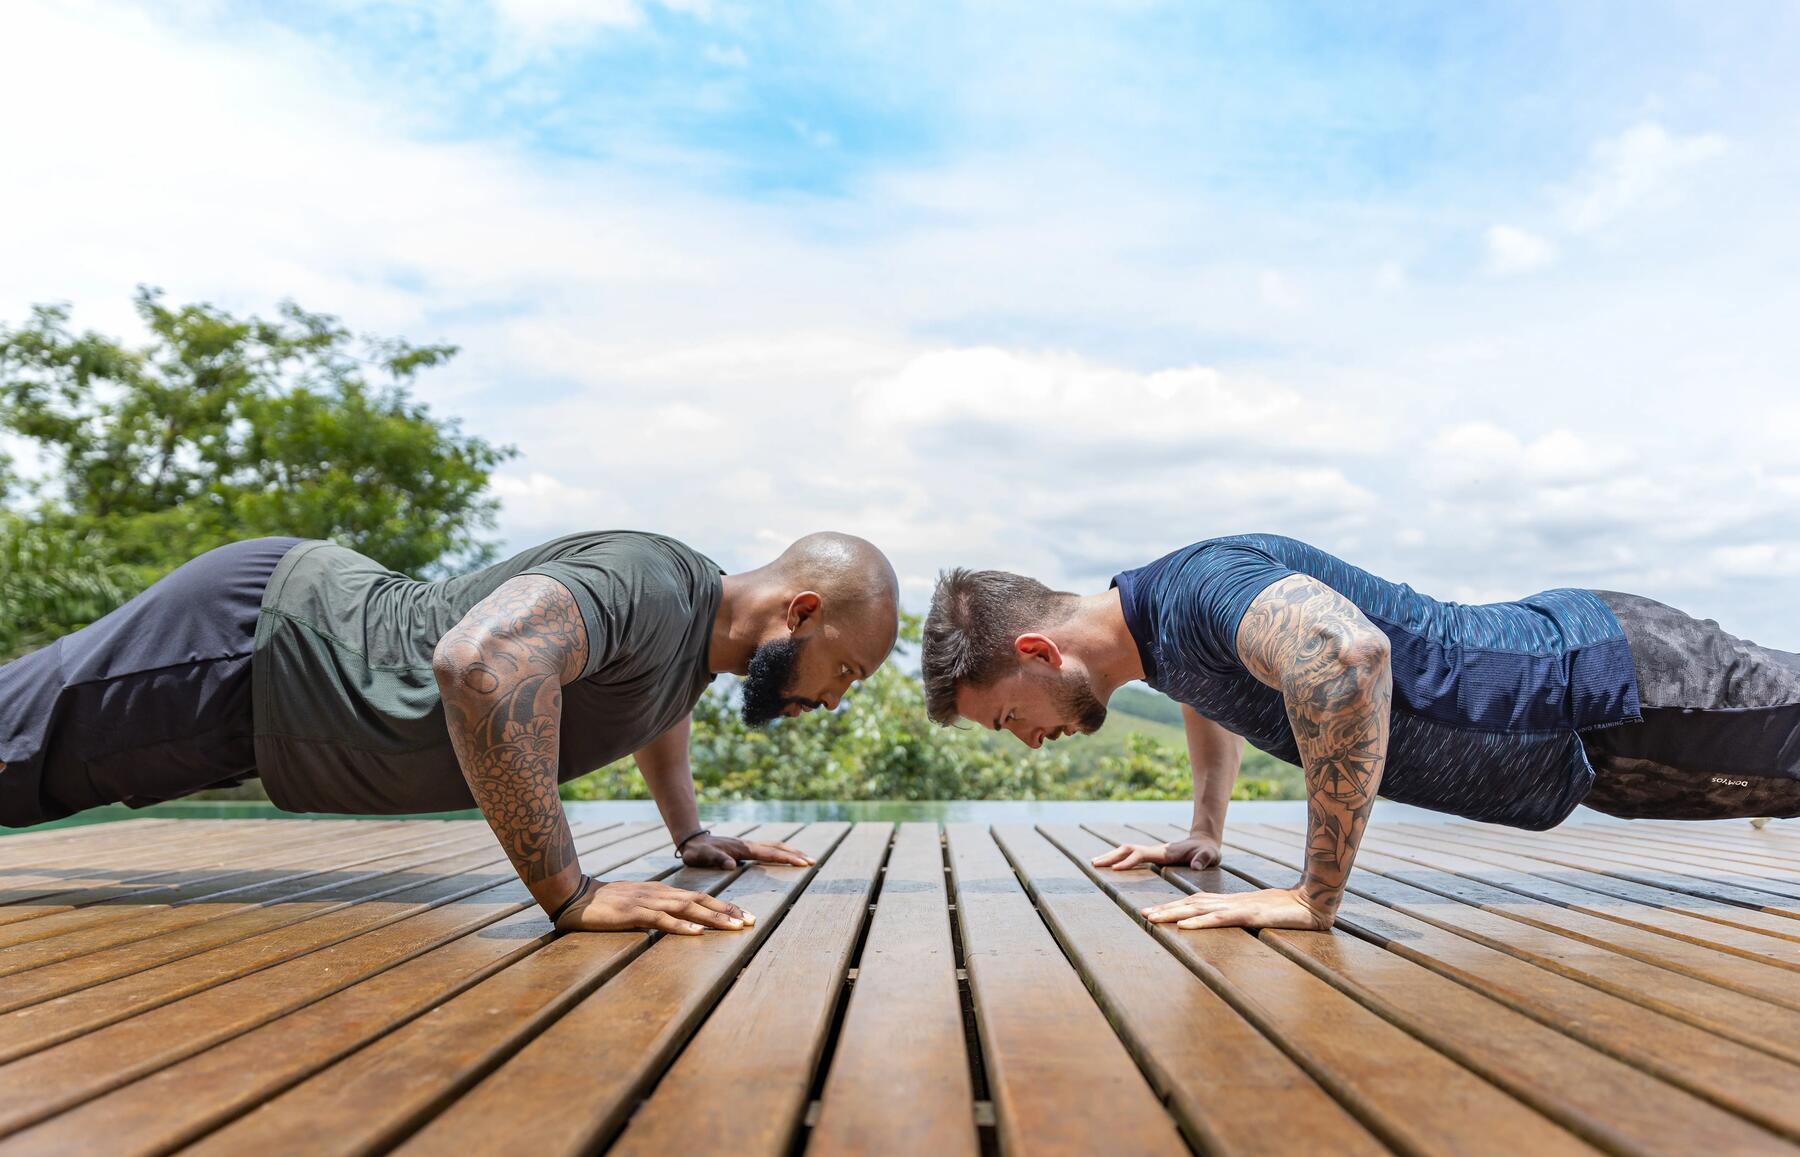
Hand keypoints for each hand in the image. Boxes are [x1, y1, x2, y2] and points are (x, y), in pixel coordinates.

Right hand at [554, 878, 752, 934]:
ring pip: (688, 908)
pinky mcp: (633, 913)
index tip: (745, 916)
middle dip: (728, 911)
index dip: (723, 906)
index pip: (699, 898)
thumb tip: (680, 923)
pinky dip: (681, 925)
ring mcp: (647, 902)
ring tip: (735, 926)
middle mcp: (659, 894)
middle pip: (701, 901)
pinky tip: (696, 932)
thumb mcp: (637, 905)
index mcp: (662, 892)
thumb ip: (658, 911)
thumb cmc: (606, 904)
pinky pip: (661, 920)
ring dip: (713, 918)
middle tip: (752, 921)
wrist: (576, 896)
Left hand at [680, 833, 813, 869]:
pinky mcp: (745, 848)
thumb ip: (715, 859)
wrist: (691, 840)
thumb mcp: (702, 857)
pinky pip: (767, 849)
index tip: (803, 863)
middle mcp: (748, 845)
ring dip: (790, 851)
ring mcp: (747, 846)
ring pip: (774, 846)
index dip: (787, 858)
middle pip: (777, 847)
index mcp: (742, 849)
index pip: (769, 854)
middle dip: (795, 854)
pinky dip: (780, 852)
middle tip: (812, 862)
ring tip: (805, 858)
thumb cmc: (696, 852)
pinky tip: (785, 856)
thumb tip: (730, 864)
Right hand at [1091, 837, 1220, 871]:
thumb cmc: (1207, 852)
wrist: (1204, 843)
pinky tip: (1109, 865)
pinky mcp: (1152, 855)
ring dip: (1110, 856)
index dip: (1129, 861)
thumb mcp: (1210, 855)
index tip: (1115, 869)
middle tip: (1094, 864)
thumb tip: (1196, 866)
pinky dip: (1118, 858)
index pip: (1142, 855)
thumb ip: (1203, 859)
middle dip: (1111, 856)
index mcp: (1164, 852)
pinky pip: (1131, 856)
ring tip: (1094, 863)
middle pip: (1128, 850)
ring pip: (1126, 851)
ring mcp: (1152, 852)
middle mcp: (1155, 850)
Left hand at [1139, 886, 1331, 930]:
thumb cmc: (1288, 911)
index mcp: (1231, 903)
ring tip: (1152, 919)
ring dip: (1173, 914)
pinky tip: (1183, 926)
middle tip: (1142, 915)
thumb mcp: (1259, 916)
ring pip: (1198, 909)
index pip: (1195, 903)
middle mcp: (1229, 902)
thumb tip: (1227, 924)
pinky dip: (1199, 921)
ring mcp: (1238, 907)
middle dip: (1165, 909)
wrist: (1313, 902)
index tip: (1153, 913)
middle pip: (1190, 903)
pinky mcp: (1249, 915)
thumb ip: (1242, 918)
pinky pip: (1219, 919)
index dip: (1173, 907)